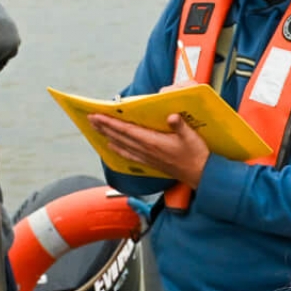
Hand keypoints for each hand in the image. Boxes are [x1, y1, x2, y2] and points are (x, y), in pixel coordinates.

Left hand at [91, 111, 211, 184]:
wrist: (201, 175)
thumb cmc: (197, 155)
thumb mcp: (191, 137)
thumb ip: (180, 126)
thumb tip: (172, 115)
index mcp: (154, 142)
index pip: (127, 130)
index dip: (110, 123)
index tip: (97, 115)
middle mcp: (147, 150)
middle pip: (120, 137)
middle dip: (104, 127)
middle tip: (90, 119)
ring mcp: (147, 158)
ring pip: (122, 145)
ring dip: (108, 136)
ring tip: (97, 129)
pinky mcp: (151, 163)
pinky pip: (129, 155)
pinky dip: (118, 150)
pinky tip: (112, 147)